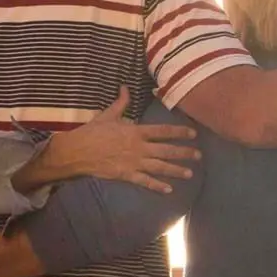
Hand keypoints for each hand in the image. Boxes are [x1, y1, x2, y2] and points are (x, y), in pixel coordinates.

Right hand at [37, 87, 200, 192]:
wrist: (77, 151)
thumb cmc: (93, 132)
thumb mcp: (108, 114)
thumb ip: (121, 103)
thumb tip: (125, 87)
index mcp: (136, 132)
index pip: (163, 131)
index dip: (179, 132)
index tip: (193, 134)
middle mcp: (139, 147)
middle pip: (166, 150)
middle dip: (184, 153)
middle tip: (199, 156)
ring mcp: (133, 162)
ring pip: (159, 167)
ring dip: (176, 170)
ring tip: (190, 173)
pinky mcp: (126, 174)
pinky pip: (144, 181)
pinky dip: (157, 186)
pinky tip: (169, 190)